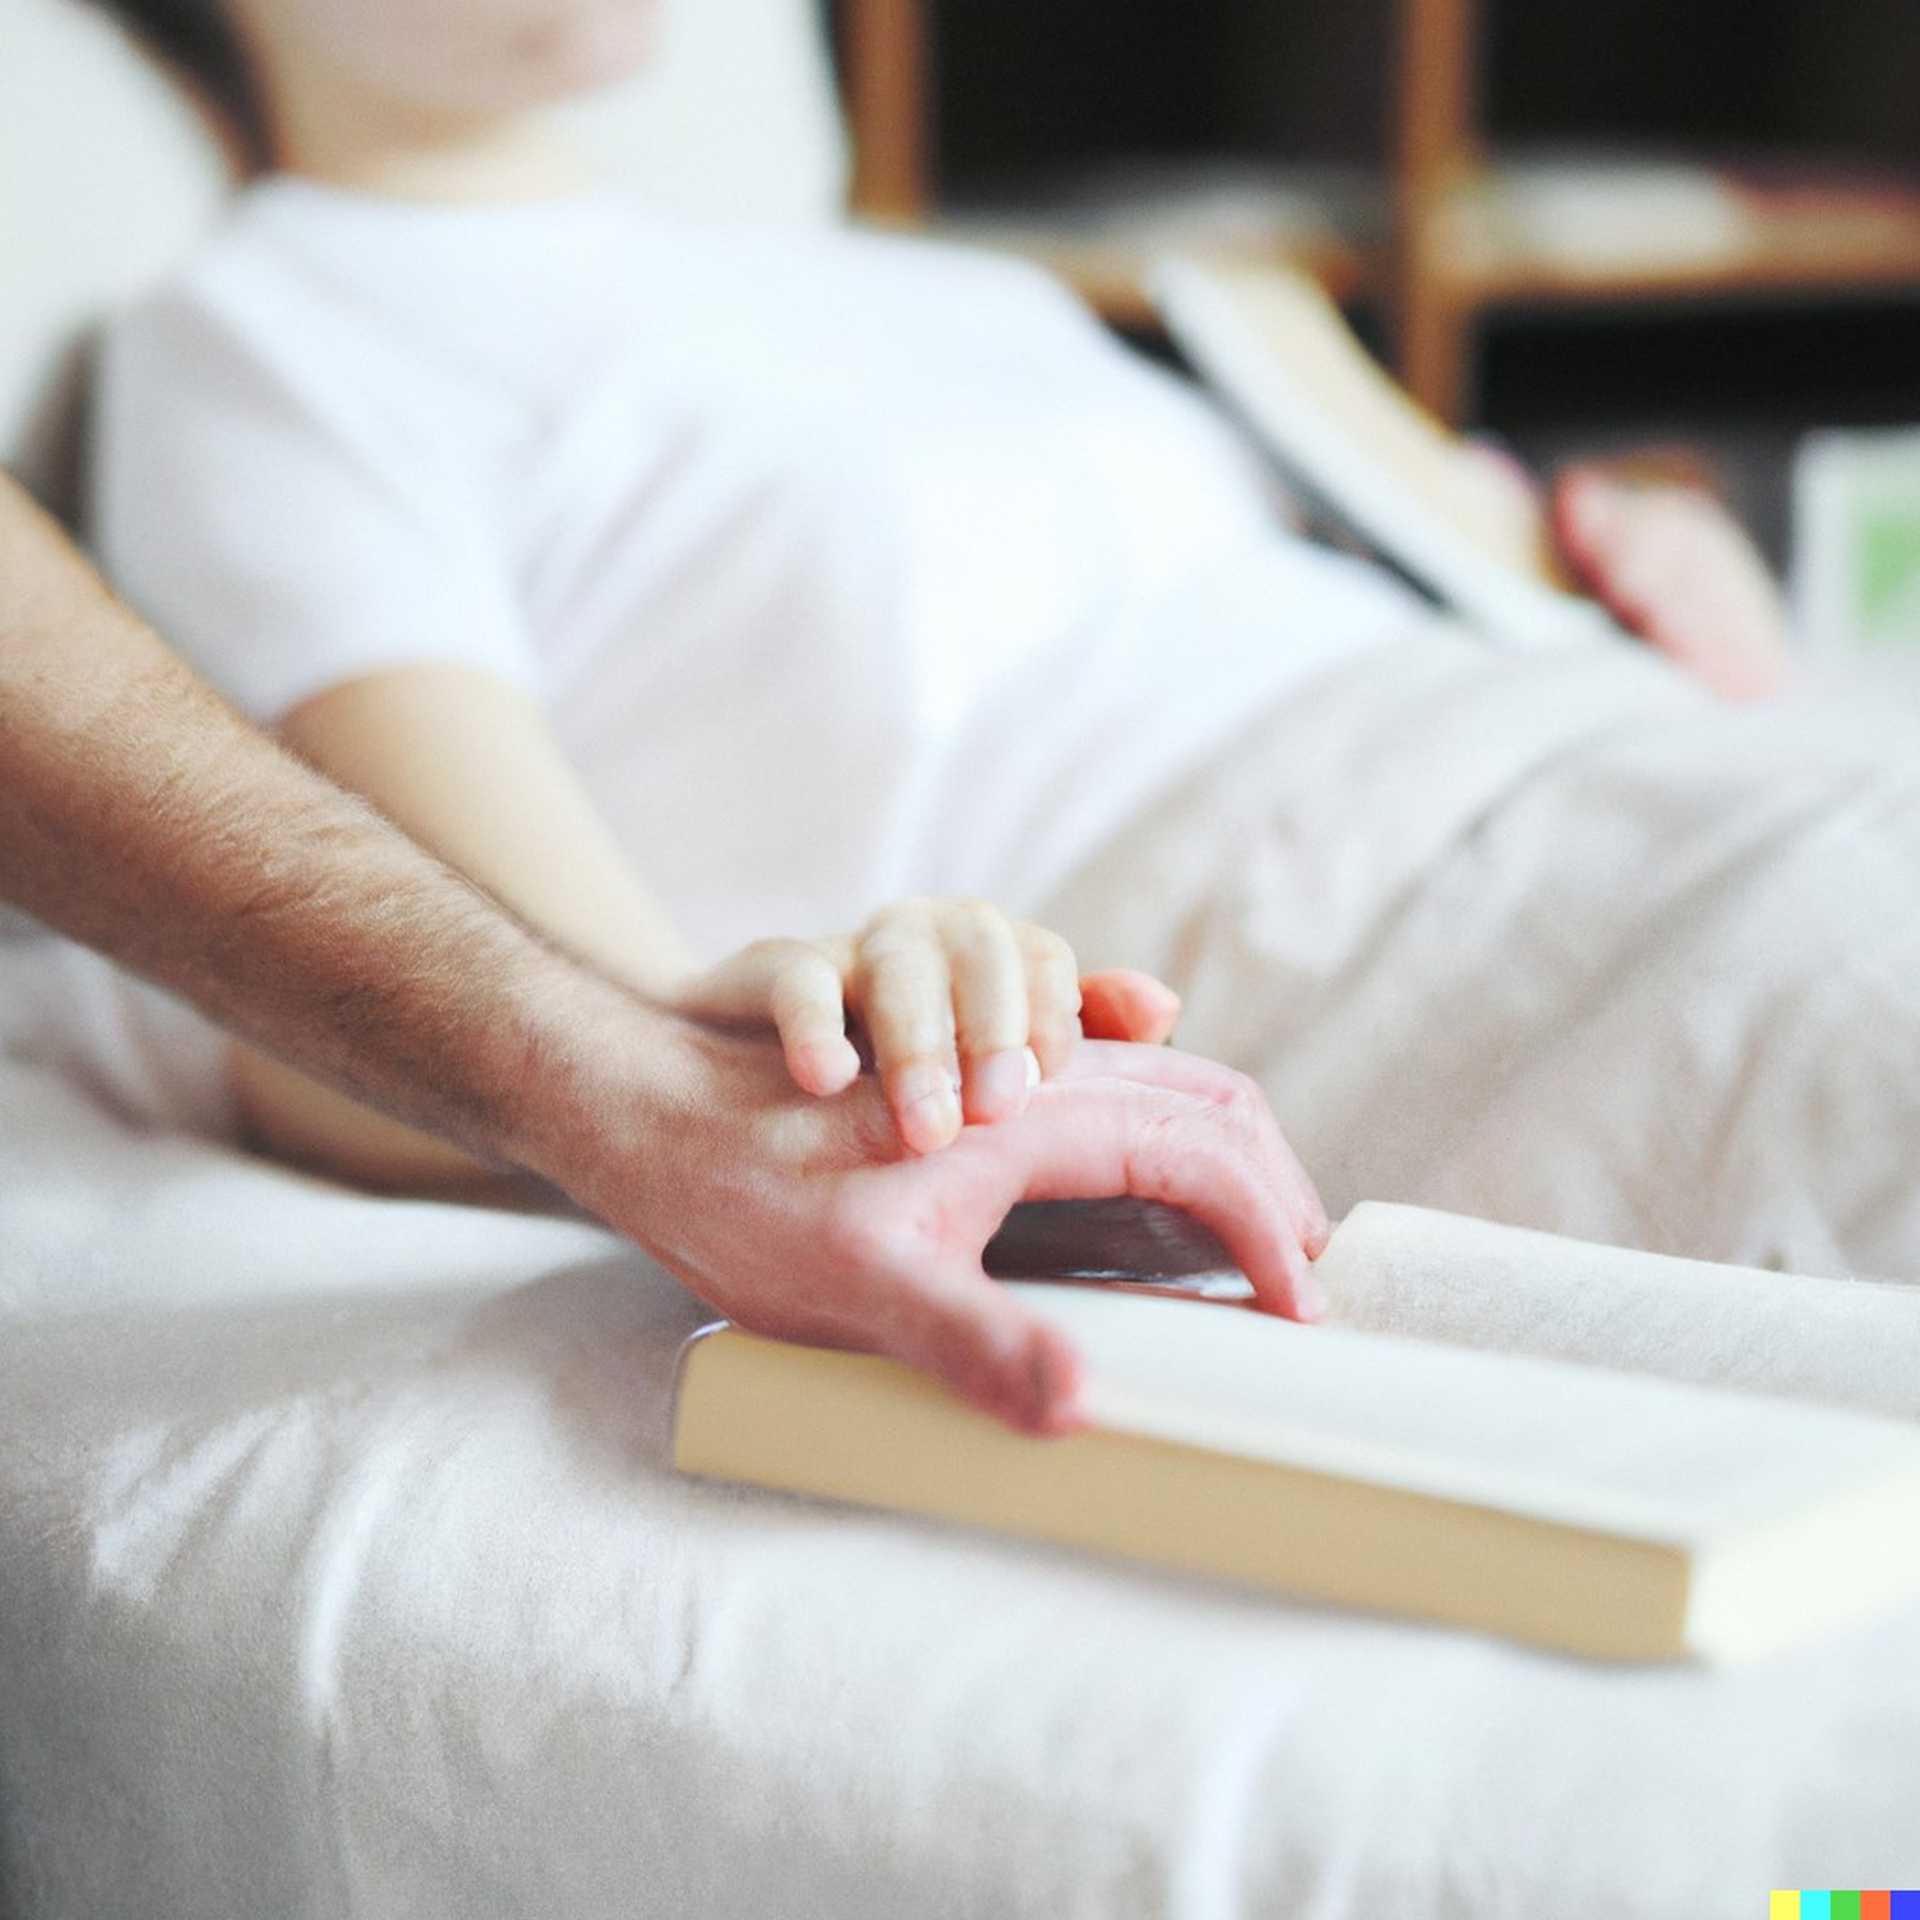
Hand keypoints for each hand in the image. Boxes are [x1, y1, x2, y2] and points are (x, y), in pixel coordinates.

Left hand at [564, 1023, 1327, 1434]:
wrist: (652, 1113)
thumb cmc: (748, 1199)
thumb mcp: (861, 1290)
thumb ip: (976, 1343)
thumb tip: (1085, 1405)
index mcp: (1043, 1113)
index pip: (1206, 1153)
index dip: (1270, 1236)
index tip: (1299, 1324)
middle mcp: (1043, 1075)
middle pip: (1207, 1098)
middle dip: (1276, 1186)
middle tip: (1300, 1289)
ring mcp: (1013, 1076)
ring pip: (1163, 1089)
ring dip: (1230, 1161)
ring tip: (1247, 1256)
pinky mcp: (981, 1094)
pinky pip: (1113, 1100)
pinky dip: (1172, 1149)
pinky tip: (1142, 1223)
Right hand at [669, 898, 1180, 1153]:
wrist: (742, 1077)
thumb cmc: (891, 1083)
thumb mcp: (988, 1072)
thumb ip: (1076, 1038)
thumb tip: (1162, 1006)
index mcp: (992, 961)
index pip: (1044, 958)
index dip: (1054, 1014)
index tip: (1052, 1085)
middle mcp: (930, 940)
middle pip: (981, 948)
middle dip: (994, 1029)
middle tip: (998, 1114)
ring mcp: (852, 951)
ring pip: (899, 962)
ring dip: (919, 1044)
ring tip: (928, 1130)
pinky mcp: (774, 970)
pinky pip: (797, 977)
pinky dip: (814, 1024)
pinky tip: (827, 1081)